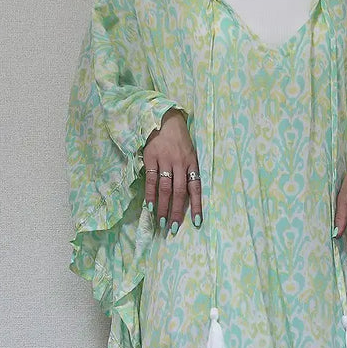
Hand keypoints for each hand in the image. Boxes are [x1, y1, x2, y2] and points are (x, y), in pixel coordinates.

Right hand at [142, 109, 202, 234]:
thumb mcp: (189, 154)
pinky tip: (149, 206)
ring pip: (165, 188)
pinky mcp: (151, 157)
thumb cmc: (179, 140)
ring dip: (163, 207)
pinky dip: (150, 194)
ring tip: (161, 222)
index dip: (197, 206)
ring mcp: (165, 160)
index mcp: (192, 163)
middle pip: (180, 192)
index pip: (196, 188)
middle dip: (177, 212)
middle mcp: (180, 163)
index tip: (197, 223)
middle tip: (174, 228)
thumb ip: (188, 172)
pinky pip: (151, 180)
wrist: (164, 119)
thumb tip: (187, 197)